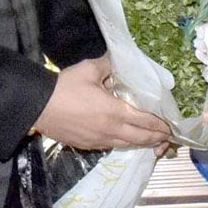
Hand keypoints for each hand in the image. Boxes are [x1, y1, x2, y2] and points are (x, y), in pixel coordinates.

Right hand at [32, 56, 170, 150]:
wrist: (37, 107)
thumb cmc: (65, 87)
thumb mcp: (89, 70)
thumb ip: (108, 65)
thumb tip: (117, 61)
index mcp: (114, 111)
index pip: (143, 120)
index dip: (158, 125)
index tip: (170, 127)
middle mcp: (110, 129)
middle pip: (139, 137)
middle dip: (155, 138)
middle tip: (166, 137)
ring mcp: (98, 140)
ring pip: (126, 145)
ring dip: (141, 144)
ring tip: (152, 143)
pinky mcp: (87, 145)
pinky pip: (112, 146)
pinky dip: (125, 145)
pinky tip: (126, 141)